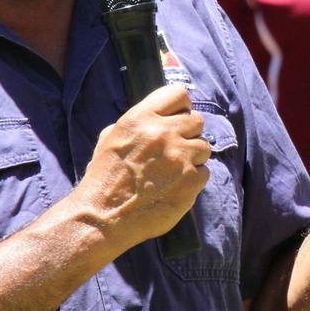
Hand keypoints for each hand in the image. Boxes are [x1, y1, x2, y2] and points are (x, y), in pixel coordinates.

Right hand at [73, 84, 210, 249]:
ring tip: (173, 170)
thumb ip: (139, 123)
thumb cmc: (105, 177)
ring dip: (193, 157)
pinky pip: (205, 172)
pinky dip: (194, 179)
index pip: (178, 94)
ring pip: (204, 146)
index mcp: (141, 118)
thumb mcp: (111, 137)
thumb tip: (160, 117)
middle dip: (188, 134)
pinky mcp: (191, 180)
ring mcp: (180, 157)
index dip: (181, 107)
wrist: (104, 216)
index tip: (178, 118)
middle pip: (197, 120)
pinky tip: (175, 186)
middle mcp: (163, 133)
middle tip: (174, 149)